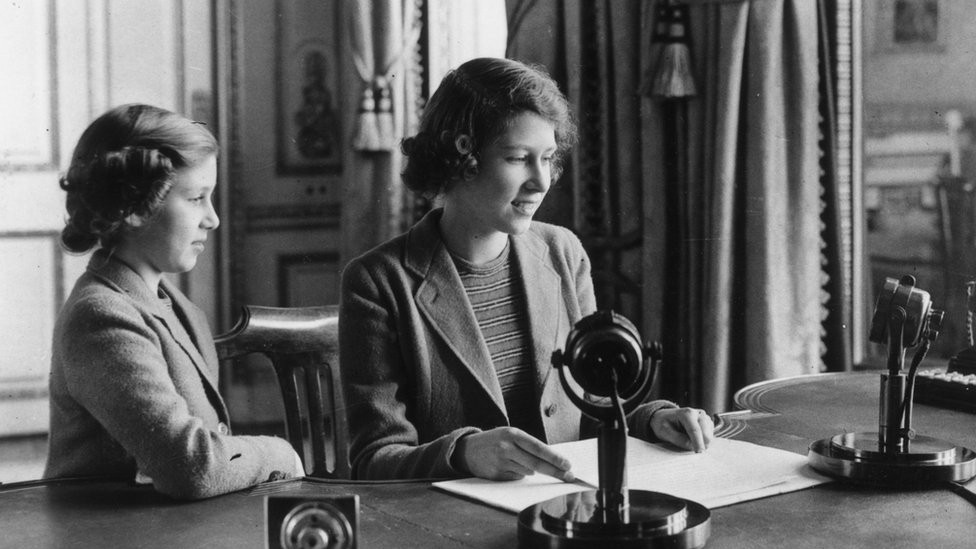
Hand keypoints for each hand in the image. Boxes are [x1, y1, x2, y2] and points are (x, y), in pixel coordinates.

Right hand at [453, 427, 574, 481]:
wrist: (468, 450)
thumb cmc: (495, 441)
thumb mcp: (510, 435)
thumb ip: (528, 445)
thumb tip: (553, 460)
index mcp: (512, 434)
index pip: (538, 447)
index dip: (554, 457)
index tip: (568, 464)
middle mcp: (506, 447)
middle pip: (536, 463)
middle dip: (555, 471)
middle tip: (568, 476)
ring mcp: (501, 462)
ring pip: (527, 471)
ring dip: (531, 470)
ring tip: (517, 461)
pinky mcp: (496, 475)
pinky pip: (516, 478)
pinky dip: (518, 474)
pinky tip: (508, 466)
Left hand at [649, 407, 713, 452]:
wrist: (665, 417)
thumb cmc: (663, 423)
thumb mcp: (664, 432)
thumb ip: (678, 439)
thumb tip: (692, 446)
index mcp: (687, 413)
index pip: (695, 430)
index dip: (698, 443)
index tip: (698, 453)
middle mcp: (699, 413)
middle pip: (706, 434)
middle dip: (700, 444)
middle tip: (690, 449)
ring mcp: (705, 418)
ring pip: (710, 436)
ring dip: (702, 443)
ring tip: (688, 441)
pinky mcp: (708, 423)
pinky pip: (710, 436)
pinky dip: (703, 441)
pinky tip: (693, 439)